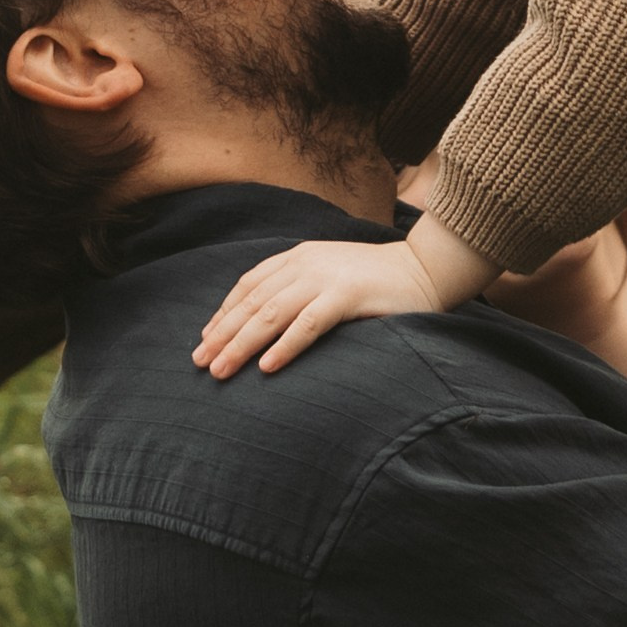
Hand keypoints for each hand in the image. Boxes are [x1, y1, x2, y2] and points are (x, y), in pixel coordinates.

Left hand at [194, 233, 443, 377]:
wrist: (425, 268)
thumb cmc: (377, 279)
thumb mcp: (330, 275)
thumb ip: (300, 288)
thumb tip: (265, 322)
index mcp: (299, 257)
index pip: (249, 284)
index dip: (224, 312)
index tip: (205, 338)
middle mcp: (306, 264)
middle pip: (253, 302)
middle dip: (223, 334)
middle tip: (201, 362)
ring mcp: (326, 278)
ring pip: (272, 313)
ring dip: (243, 344)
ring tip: (222, 370)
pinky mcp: (348, 295)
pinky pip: (309, 323)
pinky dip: (286, 345)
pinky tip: (268, 366)